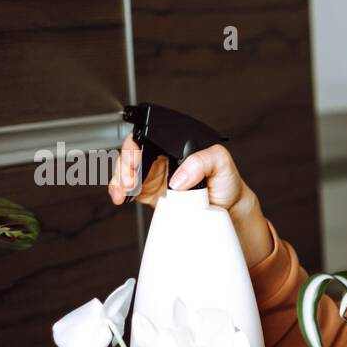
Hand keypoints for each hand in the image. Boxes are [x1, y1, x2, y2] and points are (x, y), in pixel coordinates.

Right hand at [106, 135, 274, 267]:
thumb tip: (179, 177)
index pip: (147, 137)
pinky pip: (127, 190)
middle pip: (131, 153)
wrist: (227, 209)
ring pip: (125, 171)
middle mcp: (161, 157)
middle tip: (130, 181)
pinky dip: (120, 193)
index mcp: (173, 144)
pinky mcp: (149, 193)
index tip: (135, 159)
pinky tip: (123, 198)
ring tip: (124, 192)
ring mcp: (153, 175)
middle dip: (124, 166)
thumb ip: (203, 161)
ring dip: (119, 180)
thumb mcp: (222, 163)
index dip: (135, 146)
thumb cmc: (226, 182)